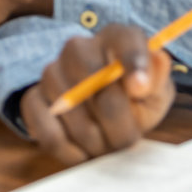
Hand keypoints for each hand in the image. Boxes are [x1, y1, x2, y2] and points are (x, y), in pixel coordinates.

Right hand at [20, 25, 174, 164]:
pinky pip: (45, 128)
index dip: (133, 62)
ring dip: (93, 139)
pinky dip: (67, 149)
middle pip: (93, 81)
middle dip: (116, 120)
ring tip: (106, 146)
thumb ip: (158, 79)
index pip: (124, 39)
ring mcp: (51, 71)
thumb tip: (153, 67)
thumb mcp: (156, 91)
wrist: (103, 114)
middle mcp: (78, 47)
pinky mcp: (33, 99)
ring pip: (69, 109)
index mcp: (116, 37)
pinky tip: (83, 153)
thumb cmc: (134, 100)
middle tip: (127, 141)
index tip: (140, 89)